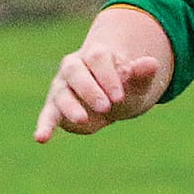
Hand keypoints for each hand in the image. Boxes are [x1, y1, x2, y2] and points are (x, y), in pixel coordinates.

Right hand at [34, 40, 163, 142]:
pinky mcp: (55, 107)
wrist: (113, 98)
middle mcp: (74, 67)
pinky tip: (41, 138)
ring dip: (70, 106)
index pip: (97, 58)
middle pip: (75, 71)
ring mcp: (62, 87)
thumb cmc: (125, 87)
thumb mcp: (137, 82)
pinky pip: (48, 115)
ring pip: (61, 93)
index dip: (107, 76)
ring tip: (82, 120)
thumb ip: (142, 73)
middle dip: (89, 88)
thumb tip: (152, 63)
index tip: (120, 96)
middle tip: (106, 107)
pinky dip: (44, 126)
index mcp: (95, 55)